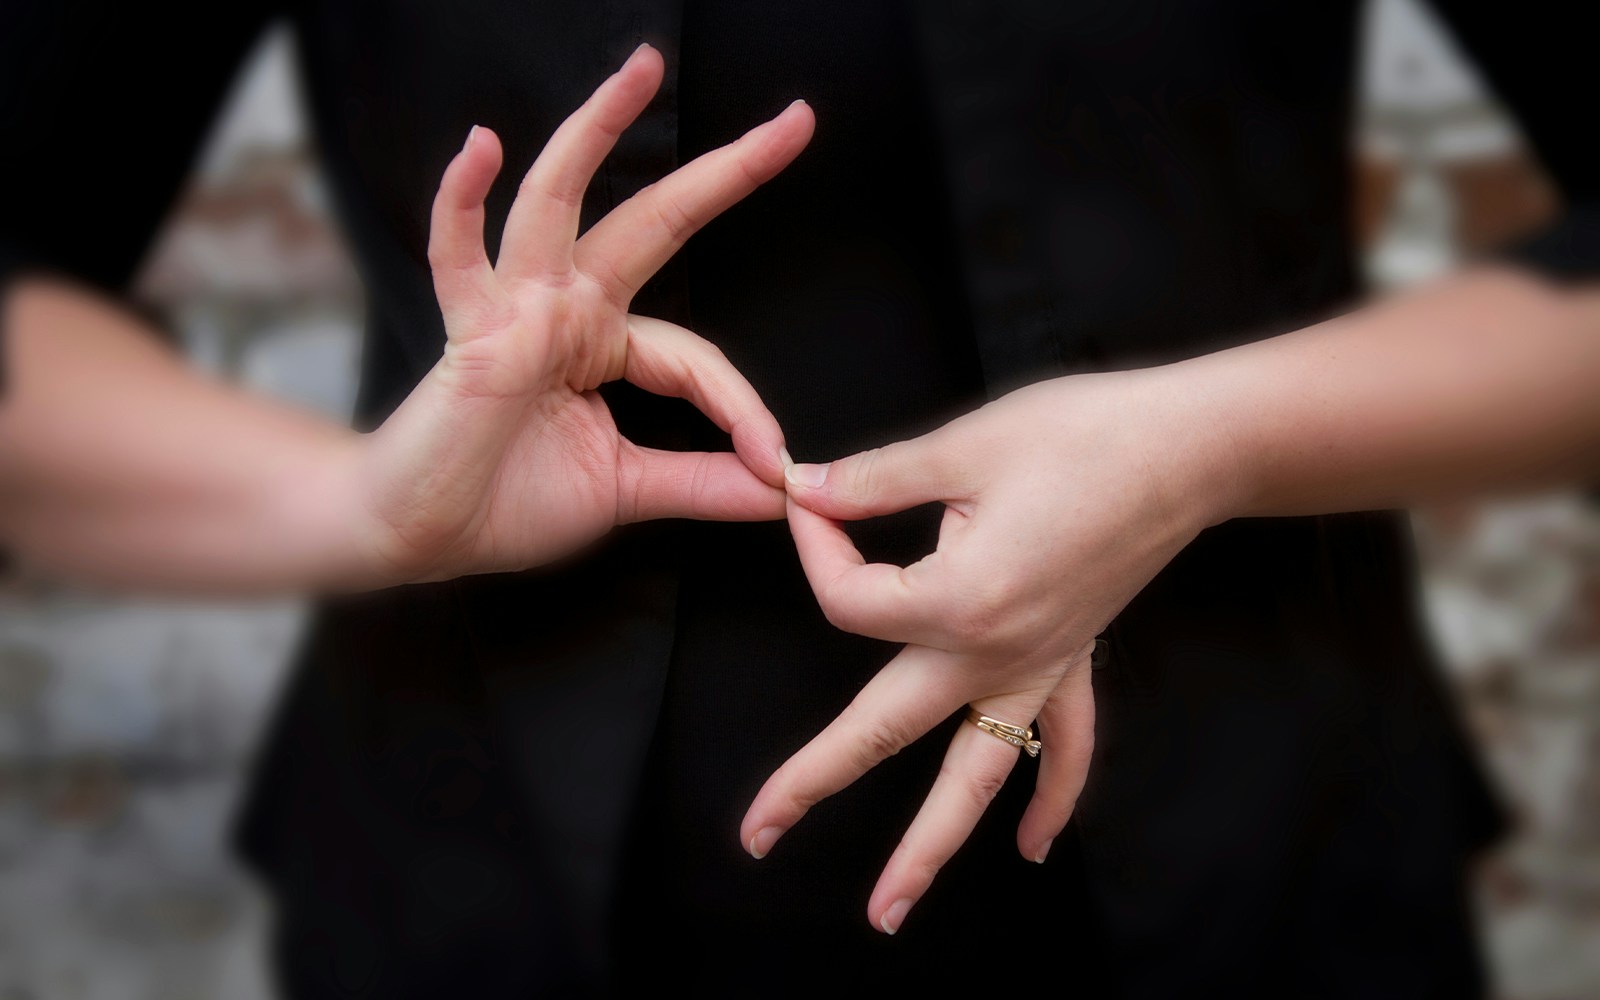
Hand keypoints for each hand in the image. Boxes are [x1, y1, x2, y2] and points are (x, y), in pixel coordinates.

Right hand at [353, 45, 814, 582]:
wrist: (422, 534)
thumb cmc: (508, 503)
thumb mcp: (626, 491)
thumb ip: (699, 484)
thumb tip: (782, 493)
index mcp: (605, 345)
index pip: (695, 355)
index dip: (739, 406)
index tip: (773, 460)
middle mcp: (568, 309)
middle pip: (656, 221)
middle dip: (725, 173)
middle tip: (793, 122)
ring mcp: (518, 307)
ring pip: (560, 200)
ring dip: (598, 130)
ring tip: (644, 71)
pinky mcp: (471, 327)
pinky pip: (460, 254)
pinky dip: (463, 200)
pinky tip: (481, 147)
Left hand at [741, 369, 1236, 933]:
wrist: (1190, 448)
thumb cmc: (1083, 433)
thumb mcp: (964, 445)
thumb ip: (872, 481)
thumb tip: (800, 487)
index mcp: (958, 599)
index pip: (847, 600)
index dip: (812, 545)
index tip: (805, 496)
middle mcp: (995, 654)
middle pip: (883, 732)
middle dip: (813, 782)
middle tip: (756, 836)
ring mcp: (1039, 668)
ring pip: (976, 775)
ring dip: (930, 846)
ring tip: (889, 910)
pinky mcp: (1073, 659)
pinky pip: (1066, 748)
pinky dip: (1052, 799)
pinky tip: (1035, 847)